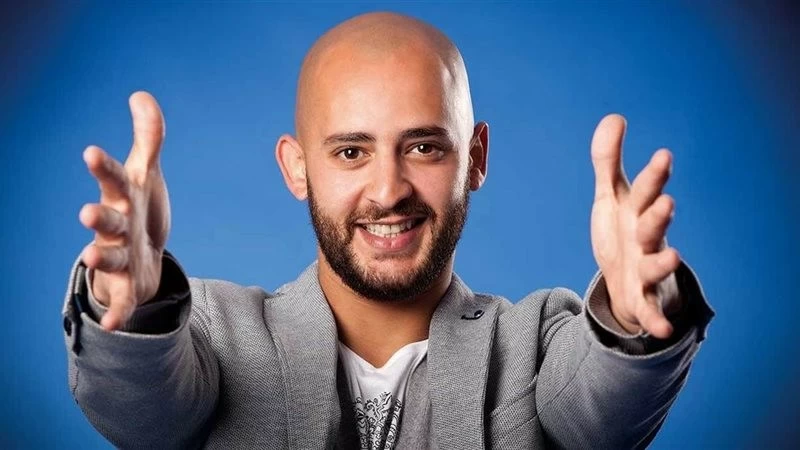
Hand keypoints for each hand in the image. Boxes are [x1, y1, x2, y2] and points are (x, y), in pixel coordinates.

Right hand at [79, 91, 169, 330]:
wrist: (144, 256)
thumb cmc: (139, 210)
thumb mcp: (145, 174)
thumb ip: (148, 138)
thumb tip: (140, 96)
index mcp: (121, 198)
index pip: (112, 179)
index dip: (102, 168)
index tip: (89, 152)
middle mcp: (117, 227)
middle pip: (106, 220)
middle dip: (97, 216)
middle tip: (86, 211)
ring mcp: (122, 256)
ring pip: (108, 257)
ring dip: (98, 257)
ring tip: (87, 256)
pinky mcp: (131, 284)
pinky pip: (124, 300)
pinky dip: (119, 311)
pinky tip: (113, 324)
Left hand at [590, 114, 681, 338]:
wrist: (625, 277)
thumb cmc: (621, 231)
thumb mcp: (610, 196)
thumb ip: (608, 160)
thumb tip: (615, 116)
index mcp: (638, 212)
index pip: (647, 191)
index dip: (655, 175)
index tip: (663, 154)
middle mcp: (646, 239)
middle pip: (652, 225)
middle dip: (659, 215)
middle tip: (666, 202)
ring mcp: (645, 268)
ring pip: (656, 264)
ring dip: (664, 261)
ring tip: (672, 256)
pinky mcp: (640, 296)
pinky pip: (649, 308)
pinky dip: (656, 319)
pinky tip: (662, 329)